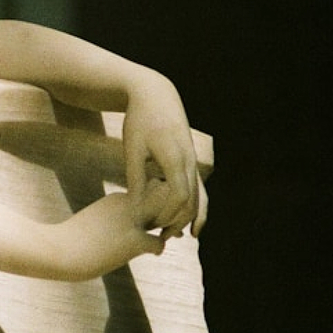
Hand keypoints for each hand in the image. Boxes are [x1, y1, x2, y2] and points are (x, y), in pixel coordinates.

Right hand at [51, 193, 165, 279]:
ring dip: (169, 226)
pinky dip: (158, 248)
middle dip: (170, 210)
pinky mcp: (133, 241)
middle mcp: (127, 204)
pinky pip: (158, 242)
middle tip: (172, 226)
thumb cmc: (71, 242)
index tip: (156, 216)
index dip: (156, 203)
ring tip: (173, 235)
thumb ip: (111, 223)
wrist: (58, 251)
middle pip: (162, 197)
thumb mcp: (92, 225)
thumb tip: (121, 236)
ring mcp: (131, 221)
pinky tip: (153, 253)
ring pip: (165, 215)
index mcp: (118, 198)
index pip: (148, 193)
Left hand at [120, 74, 201, 236]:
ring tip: (178, 236)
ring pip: (200, 196)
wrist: (155, 95)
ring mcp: (193, 161)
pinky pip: (199, 188)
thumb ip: (135, 177)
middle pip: (192, 201)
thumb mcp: (132, 148)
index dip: (165, 215)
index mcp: (174, 158)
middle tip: (160, 238)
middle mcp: (189, 161)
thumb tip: (135, 207)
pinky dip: (196, 206)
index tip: (149, 226)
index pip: (178, 196)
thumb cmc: (139, 120)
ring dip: (190, 218)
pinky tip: (189, 222)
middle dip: (178, 221)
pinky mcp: (191, 160)